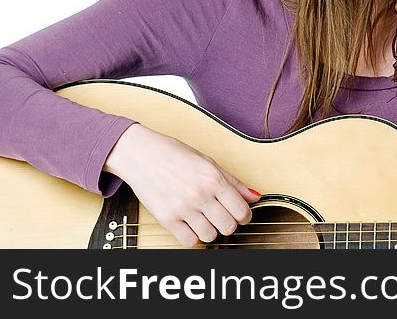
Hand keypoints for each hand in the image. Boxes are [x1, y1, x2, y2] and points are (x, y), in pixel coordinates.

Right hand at [104, 123, 260, 246]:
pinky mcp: (166, 219)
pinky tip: (191, 225)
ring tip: (204, 219)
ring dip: (210, 231)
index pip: (242, 211)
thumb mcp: (209, 163)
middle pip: (228, 227)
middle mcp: (200, 194)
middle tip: (221, 217)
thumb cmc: (175, 155)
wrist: (141, 154)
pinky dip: (193, 237)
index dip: (244, 216)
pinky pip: (189, 242)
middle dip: (228, 224)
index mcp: (214, 179)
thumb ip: (233, 183)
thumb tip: (255, 197)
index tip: (239, 214)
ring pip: (210, 236)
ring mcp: (183, 208)